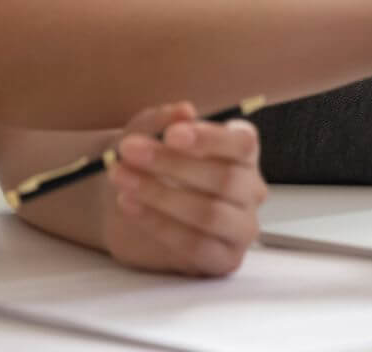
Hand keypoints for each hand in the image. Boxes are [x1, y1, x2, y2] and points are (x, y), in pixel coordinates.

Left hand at [101, 101, 266, 275]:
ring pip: (210, 214)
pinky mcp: (223, 259)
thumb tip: (184, 112)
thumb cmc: (149, 161)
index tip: (171, 134)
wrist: (127, 200)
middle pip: (225, 178)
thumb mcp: (148, 131)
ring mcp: (240, 227)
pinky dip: (159, 224)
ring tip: (122, 178)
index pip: (242, 143)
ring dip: (160, 195)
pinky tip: (130, 204)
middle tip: (130, 151)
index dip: (209, 139)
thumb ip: (163, 120)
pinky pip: (196, 245)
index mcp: (242, 151)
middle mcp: (249, 188)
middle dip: (173, 164)